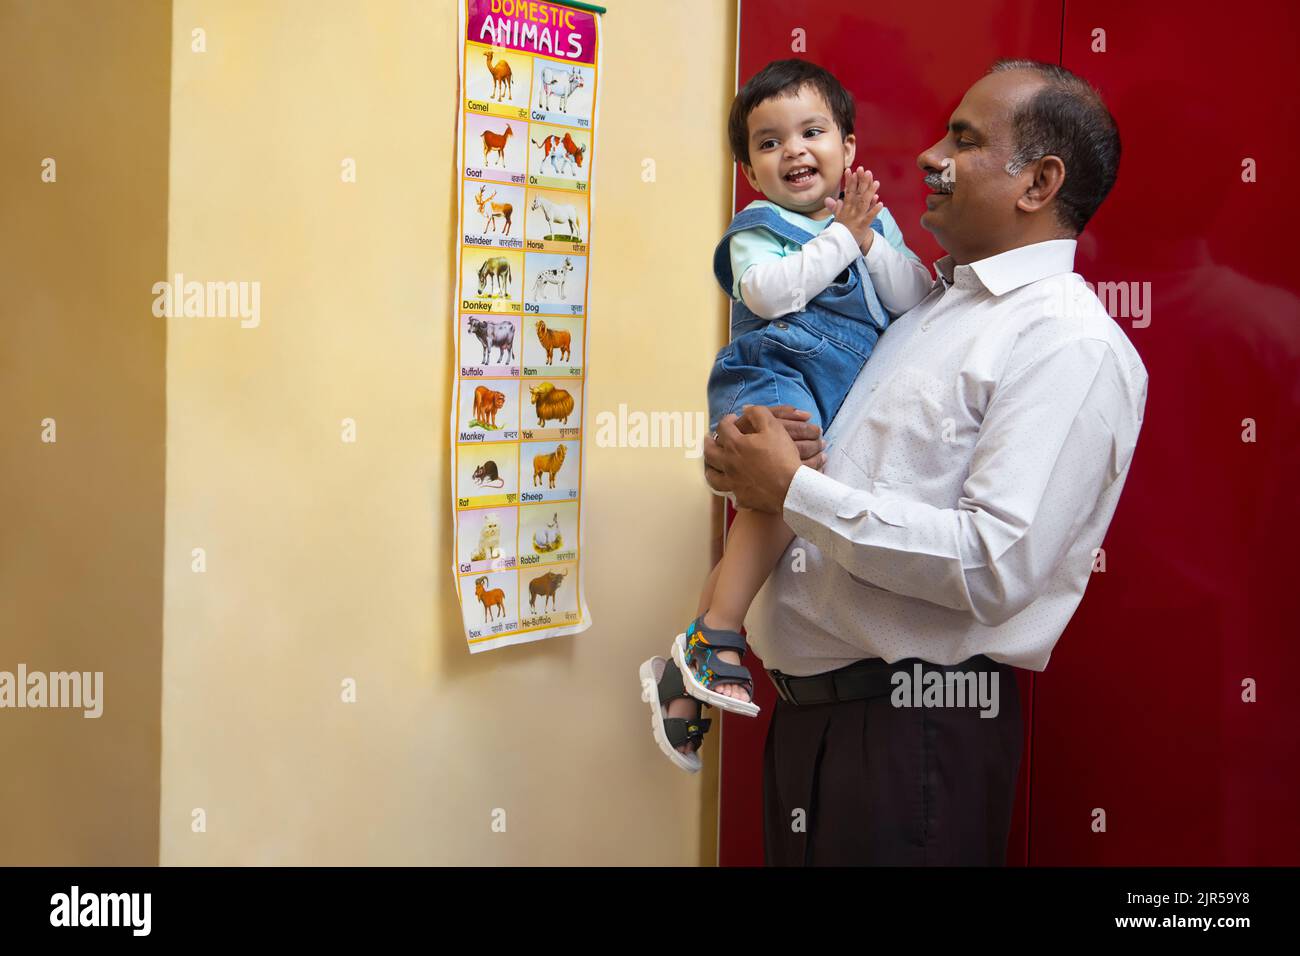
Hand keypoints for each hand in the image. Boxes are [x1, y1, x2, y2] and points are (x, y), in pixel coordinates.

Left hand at [702, 405, 824, 512]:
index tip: (731, 419)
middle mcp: (728, 464)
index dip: (726, 420)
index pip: (723, 428)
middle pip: (710, 452)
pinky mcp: (741, 497)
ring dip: (710, 468)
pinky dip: (728, 489)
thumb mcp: (774, 427)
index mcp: (735, 445)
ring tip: (711, 465)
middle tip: (709, 439)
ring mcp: (732, 482)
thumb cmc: (782, 456)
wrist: (791, 487)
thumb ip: (758, 413)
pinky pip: (729, 493)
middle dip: (708, 443)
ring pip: (712, 476)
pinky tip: (730, 488)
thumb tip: (746, 409)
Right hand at [823, 167, 882, 252]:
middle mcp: (851, 211)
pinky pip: (869, 217)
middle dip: (861, 182)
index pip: (848, 192)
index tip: (851, 170)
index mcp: (845, 208)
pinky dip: (874, 210)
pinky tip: (880, 202)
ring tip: (876, 182)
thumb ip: (835, 208)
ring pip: (864, 203)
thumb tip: (828, 199)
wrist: (840, 246)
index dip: (849, 181)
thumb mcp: (836, 219)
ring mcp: (857, 218)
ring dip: (870, 192)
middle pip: (857, 194)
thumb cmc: (840, 232)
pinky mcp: (862, 226)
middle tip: (865, 170)